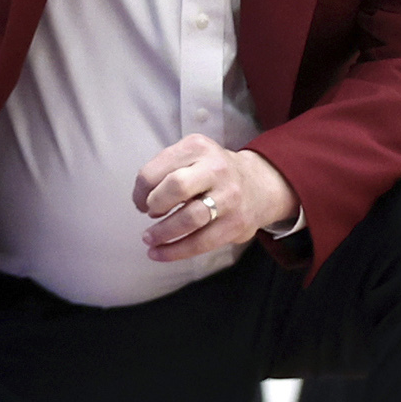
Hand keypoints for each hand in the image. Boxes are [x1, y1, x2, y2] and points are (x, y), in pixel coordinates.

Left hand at [135, 136, 298, 263]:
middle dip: (155, 205)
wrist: (259, 184)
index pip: (156, 170)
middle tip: (151, 214)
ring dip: (162, 233)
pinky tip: (159, 253)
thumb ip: (166, 171)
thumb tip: (142, 201)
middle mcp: (216, 168)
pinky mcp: (236, 223)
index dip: (140, 191)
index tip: (140, 202)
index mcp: (197, 148)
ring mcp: (229, 196)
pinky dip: (175, 251)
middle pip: (177, 187)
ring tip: (149, 238)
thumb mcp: (191, 156)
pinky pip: (201, 242)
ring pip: (190, 218)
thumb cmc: (212, 172)